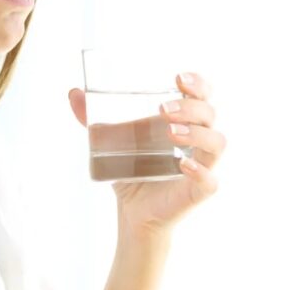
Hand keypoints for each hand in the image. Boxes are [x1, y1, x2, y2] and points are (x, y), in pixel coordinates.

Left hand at [67, 72, 226, 242]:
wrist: (132, 211)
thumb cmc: (132, 170)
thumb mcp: (111, 141)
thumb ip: (93, 119)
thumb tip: (73, 93)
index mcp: (185, 121)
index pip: (202, 95)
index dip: (198, 83)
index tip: (178, 78)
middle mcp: (199, 140)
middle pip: (209, 114)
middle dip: (190, 107)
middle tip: (162, 109)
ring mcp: (203, 165)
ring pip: (217, 143)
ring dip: (197, 133)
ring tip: (170, 131)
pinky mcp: (200, 191)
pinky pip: (211, 180)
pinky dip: (200, 171)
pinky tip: (182, 165)